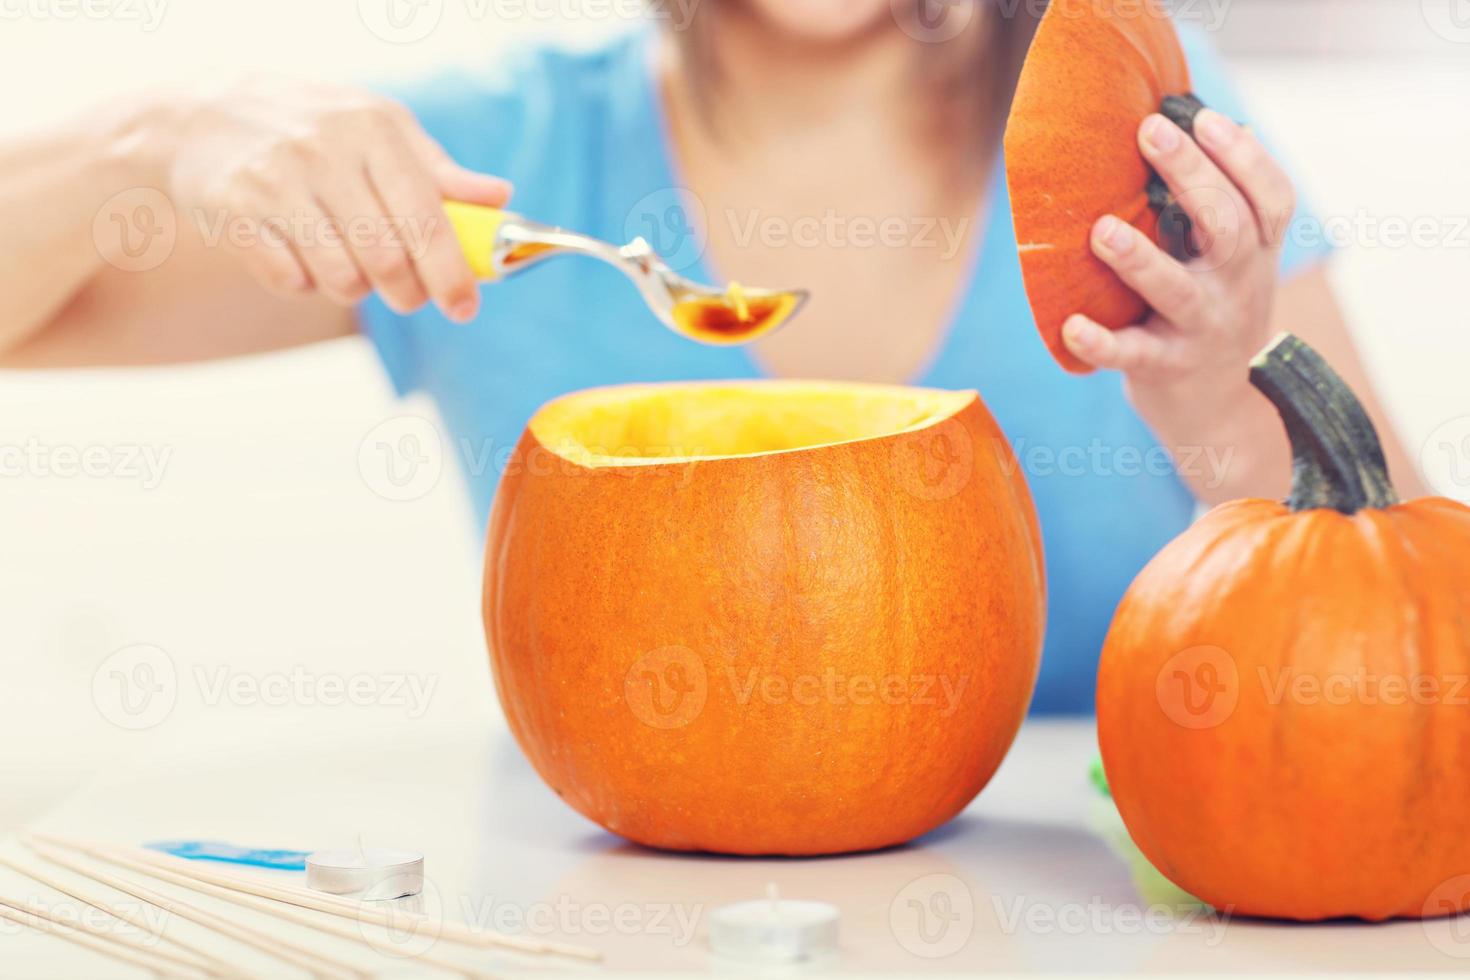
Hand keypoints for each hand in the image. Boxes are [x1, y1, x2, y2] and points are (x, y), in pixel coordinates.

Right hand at [164, 76, 510, 321]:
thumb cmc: (317, 128)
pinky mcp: (236, 211)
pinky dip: (305, 283)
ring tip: (348, 262)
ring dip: (354, 288)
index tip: (465, 308)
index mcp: (376, 131)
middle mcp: (326, 152)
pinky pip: (292, 281)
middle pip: (388, 261)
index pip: (428, 221)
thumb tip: (500, 199)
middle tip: (408, 295)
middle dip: (407, 294)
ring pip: (341, 279)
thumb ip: (439, 171)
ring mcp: (278, 181)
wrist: (205, 116)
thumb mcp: (381, 130)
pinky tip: (299, 252)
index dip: (452, 275)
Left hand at [1060, 108, 1295, 413]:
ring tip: (1102, 229)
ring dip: (1141, 259)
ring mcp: (1204, 330)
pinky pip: (1132, 354)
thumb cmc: (1210, 314)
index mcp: (1257, 254)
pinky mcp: (1166, 369)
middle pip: (1228, 227)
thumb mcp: (1233, 265)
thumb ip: (1218, 208)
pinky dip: (1102, 342)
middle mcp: (1238, 287)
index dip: (1244, 155)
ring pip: (1179, 290)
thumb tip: (1194, 122)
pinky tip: (1071, 326)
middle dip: (1192, 175)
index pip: (1270, 197)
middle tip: (1149, 131)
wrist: (1216, 411)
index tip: (1203, 117)